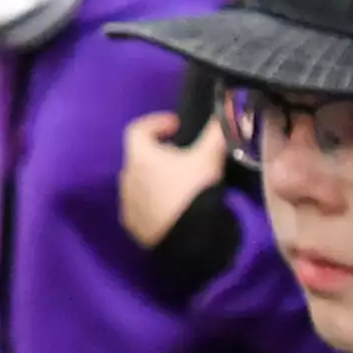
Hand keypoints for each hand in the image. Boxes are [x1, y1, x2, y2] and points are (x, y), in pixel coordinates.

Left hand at [118, 107, 233, 249]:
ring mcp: (127, 203)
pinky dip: (154, 201)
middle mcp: (126, 177)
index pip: (138, 129)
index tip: (177, 125)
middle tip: (183, 156)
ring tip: (180, 183)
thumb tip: (227, 112)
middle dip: (159, 153)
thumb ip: (216, 133)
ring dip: (155, 178)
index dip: (156, 123)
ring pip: (139, 182)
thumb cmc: (193, 192)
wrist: (187, 240)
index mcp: (139, 157)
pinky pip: (141, 206)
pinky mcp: (132, 225)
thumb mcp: (208, 159)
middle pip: (139, 157)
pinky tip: (173, 208)